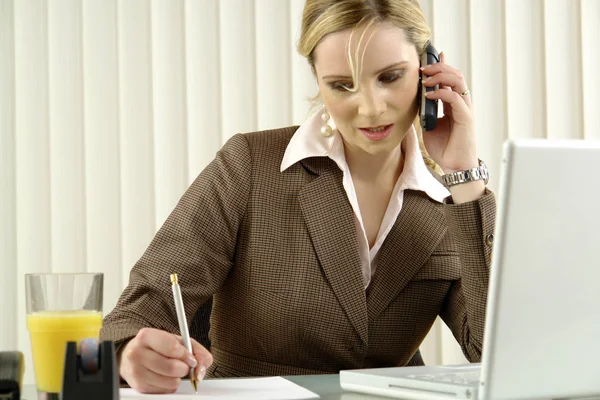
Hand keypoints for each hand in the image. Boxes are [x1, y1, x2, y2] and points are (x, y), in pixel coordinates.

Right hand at [119, 327, 213, 393]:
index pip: (172, 348)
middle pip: (171, 367)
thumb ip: (197, 351)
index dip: (186, 355)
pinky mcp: (139, 387)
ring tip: (173, 370)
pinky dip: (170, 385)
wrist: (135, 355)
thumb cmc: (159, 346)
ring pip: (170, 382)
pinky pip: (165, 391)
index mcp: (147, 336)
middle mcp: (137, 353)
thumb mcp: (179, 341)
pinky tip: (164, 376)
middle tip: (183, 365)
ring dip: (177, 378)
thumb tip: (200, 370)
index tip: (191, 359)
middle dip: (184, 368)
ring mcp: (136, 371)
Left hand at [420, 52, 477, 172]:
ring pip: (458, 81)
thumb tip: (412, 101)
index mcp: (453, 104)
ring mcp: (465, 109)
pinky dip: (441, 93)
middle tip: (423, 67)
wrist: (454, 165)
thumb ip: (424, 112)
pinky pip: (454, 98)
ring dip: (441, 76)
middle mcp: (461, 103)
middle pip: (455, 75)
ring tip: (426, 77)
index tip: (429, 56)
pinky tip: (428, 94)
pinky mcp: (466, 117)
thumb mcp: (428, 126)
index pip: (449, 79)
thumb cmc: (444, 148)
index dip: (442, 66)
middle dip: (439, 67)